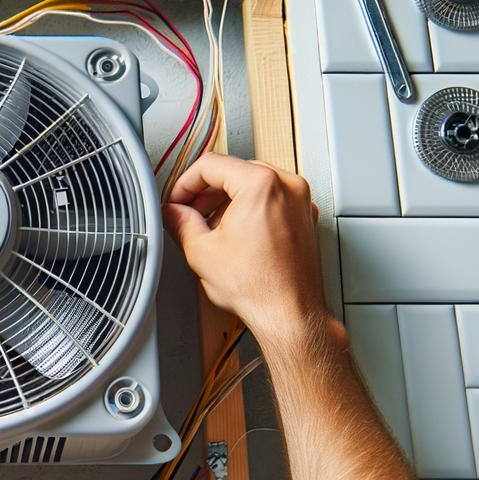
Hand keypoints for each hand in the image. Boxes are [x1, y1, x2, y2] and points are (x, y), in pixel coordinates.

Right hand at [163, 153, 336, 349]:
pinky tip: (236, 235)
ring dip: (228, 201)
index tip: (177, 199)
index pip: (211, 165)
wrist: (290, 315)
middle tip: (189, 213)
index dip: (185, 182)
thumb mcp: (202, 251)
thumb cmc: (259, 287)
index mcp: (261, 183)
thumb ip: (180, 223)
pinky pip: (273, 200)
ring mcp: (300, 201)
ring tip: (211, 229)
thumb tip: (172, 213)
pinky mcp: (306, 218)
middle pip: (235, 171)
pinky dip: (252, 209)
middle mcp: (287, 185)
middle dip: (207, 193)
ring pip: (254, 184)